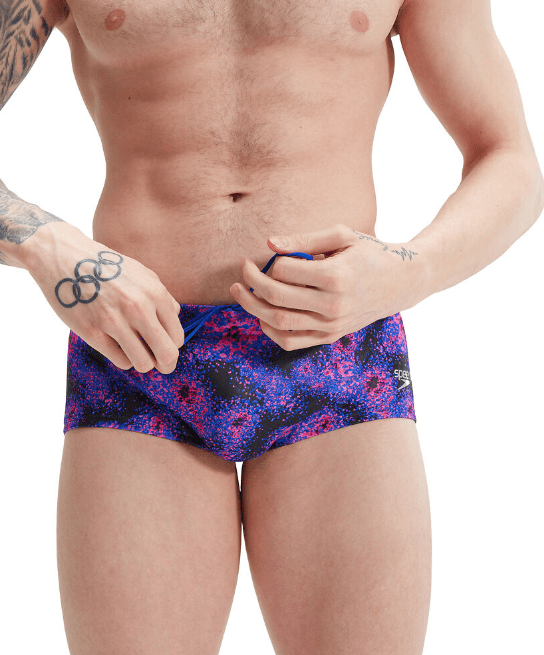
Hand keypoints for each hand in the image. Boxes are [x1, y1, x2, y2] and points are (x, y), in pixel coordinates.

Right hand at [29, 222, 184, 372]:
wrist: (66, 259)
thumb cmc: (108, 268)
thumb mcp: (144, 275)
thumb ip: (163, 298)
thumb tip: (175, 319)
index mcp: (155, 294)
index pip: (177, 337)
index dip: (172, 346)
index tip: (164, 346)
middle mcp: (138, 308)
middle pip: (166, 355)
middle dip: (165, 364)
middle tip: (160, 365)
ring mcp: (115, 322)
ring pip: (143, 364)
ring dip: (143, 363)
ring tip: (136, 352)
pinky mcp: (93, 333)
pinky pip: (121, 361)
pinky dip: (123, 358)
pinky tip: (118, 347)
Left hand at [229, 223, 421, 349]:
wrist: (401, 282)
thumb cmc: (370, 253)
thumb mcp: (342, 236)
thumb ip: (304, 239)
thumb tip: (269, 244)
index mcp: (336, 276)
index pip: (285, 271)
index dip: (269, 262)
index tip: (267, 255)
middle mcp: (333, 305)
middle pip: (276, 298)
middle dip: (252, 283)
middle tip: (244, 270)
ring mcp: (331, 325)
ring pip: (279, 322)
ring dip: (253, 308)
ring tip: (241, 292)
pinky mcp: (330, 336)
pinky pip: (291, 342)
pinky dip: (270, 330)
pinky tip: (262, 315)